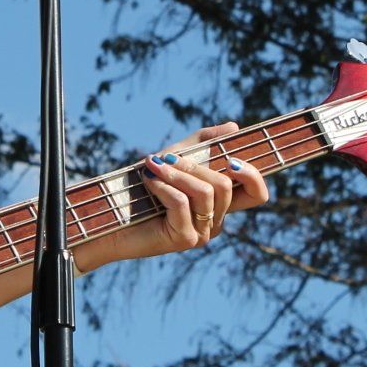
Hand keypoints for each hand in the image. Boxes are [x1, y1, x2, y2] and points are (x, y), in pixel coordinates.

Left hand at [81, 121, 269, 268]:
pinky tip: (148, 181)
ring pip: (206, 192)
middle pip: (226, 185)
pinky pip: (182, 203)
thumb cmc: (141, 189)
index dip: (253, 175)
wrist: (109, 219)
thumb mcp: (173, 159)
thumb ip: (202, 144)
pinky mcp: (184, 239)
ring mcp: (202, 233)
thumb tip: (233, 127)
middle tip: (166, 159)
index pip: (257, 194)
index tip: (231, 157)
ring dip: (176, 173)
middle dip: (195, 165)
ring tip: (152, 166)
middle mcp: (216, 221)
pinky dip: (163, 186)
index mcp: (218, 204)